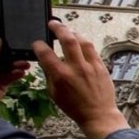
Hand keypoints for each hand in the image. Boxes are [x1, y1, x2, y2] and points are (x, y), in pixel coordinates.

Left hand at [0, 37, 28, 112]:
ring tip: (25, 63)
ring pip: (10, 67)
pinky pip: (11, 78)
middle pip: (5, 58)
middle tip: (23, 52)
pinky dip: (17, 74)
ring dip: (18, 64)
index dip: (5, 46)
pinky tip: (21, 71)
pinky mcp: (2, 85)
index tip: (15, 42)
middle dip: (14, 55)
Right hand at [33, 21, 128, 138]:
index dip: (38, 45)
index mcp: (61, 76)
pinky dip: (84, 42)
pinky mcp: (101, 66)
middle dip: (58, 27)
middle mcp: (76, 68)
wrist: (98, 114)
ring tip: (67, 30)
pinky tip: (79, 41)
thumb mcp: (54, 93)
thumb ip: (49, 74)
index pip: (46, 53)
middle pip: (67, 39)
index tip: (37, 43)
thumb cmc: (74, 106)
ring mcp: (91, 66)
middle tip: (52, 23)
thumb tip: (45, 60)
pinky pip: (92, 49)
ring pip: (82, 40)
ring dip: (73, 32)